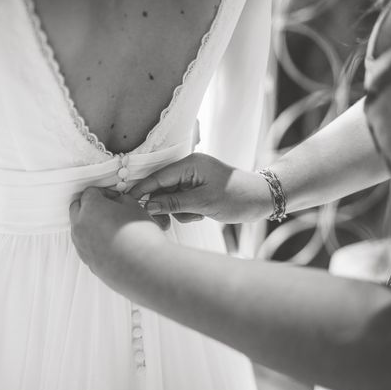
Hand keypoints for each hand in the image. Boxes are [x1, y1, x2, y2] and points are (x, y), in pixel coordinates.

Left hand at [69, 187, 165, 279]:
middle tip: (107, 207)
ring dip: (90, 223)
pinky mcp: (87, 261)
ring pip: (79, 228)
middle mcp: (81, 225)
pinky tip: (111, 242)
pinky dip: (93, 240)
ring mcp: (81, 245)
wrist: (145, 268)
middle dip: (90, 205)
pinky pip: (84, 245)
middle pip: (77, 208)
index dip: (104, 193)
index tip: (114, 197)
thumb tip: (117, 203)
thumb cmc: (141, 239)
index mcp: (91, 208)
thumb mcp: (134, 208)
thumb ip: (121, 201)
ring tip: (110, 226)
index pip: (90, 192)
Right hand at [129, 153, 270, 225]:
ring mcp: (193, 179)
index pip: (157, 177)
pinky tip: (201, 215)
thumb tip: (148, 205)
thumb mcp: (203, 203)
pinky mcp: (197, 189)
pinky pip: (182, 202)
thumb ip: (174, 203)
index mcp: (190, 164)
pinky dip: (187, 212)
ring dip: (179, 211)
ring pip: (171, 198)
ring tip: (197, 216)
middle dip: (163, 206)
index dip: (142, 191)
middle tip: (165, 224)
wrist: (262, 199)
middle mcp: (189, 169)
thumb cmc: (236, 197)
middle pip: (161, 189)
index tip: (128, 204)